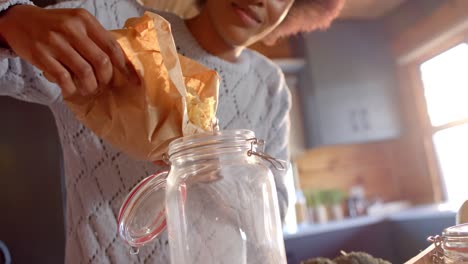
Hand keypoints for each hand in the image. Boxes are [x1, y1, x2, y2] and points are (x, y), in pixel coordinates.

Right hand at [0, 5, 137, 95]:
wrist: (19, 20)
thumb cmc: (54, 26)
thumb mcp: (77, 23)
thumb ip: (96, 39)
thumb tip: (121, 65)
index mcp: (85, 20)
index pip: (112, 46)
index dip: (125, 67)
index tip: (133, 80)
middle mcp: (71, 28)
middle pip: (101, 62)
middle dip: (106, 79)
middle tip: (103, 85)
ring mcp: (55, 41)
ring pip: (85, 73)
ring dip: (90, 86)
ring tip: (88, 89)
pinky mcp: (41, 55)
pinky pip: (64, 78)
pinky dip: (71, 88)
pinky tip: (71, 89)